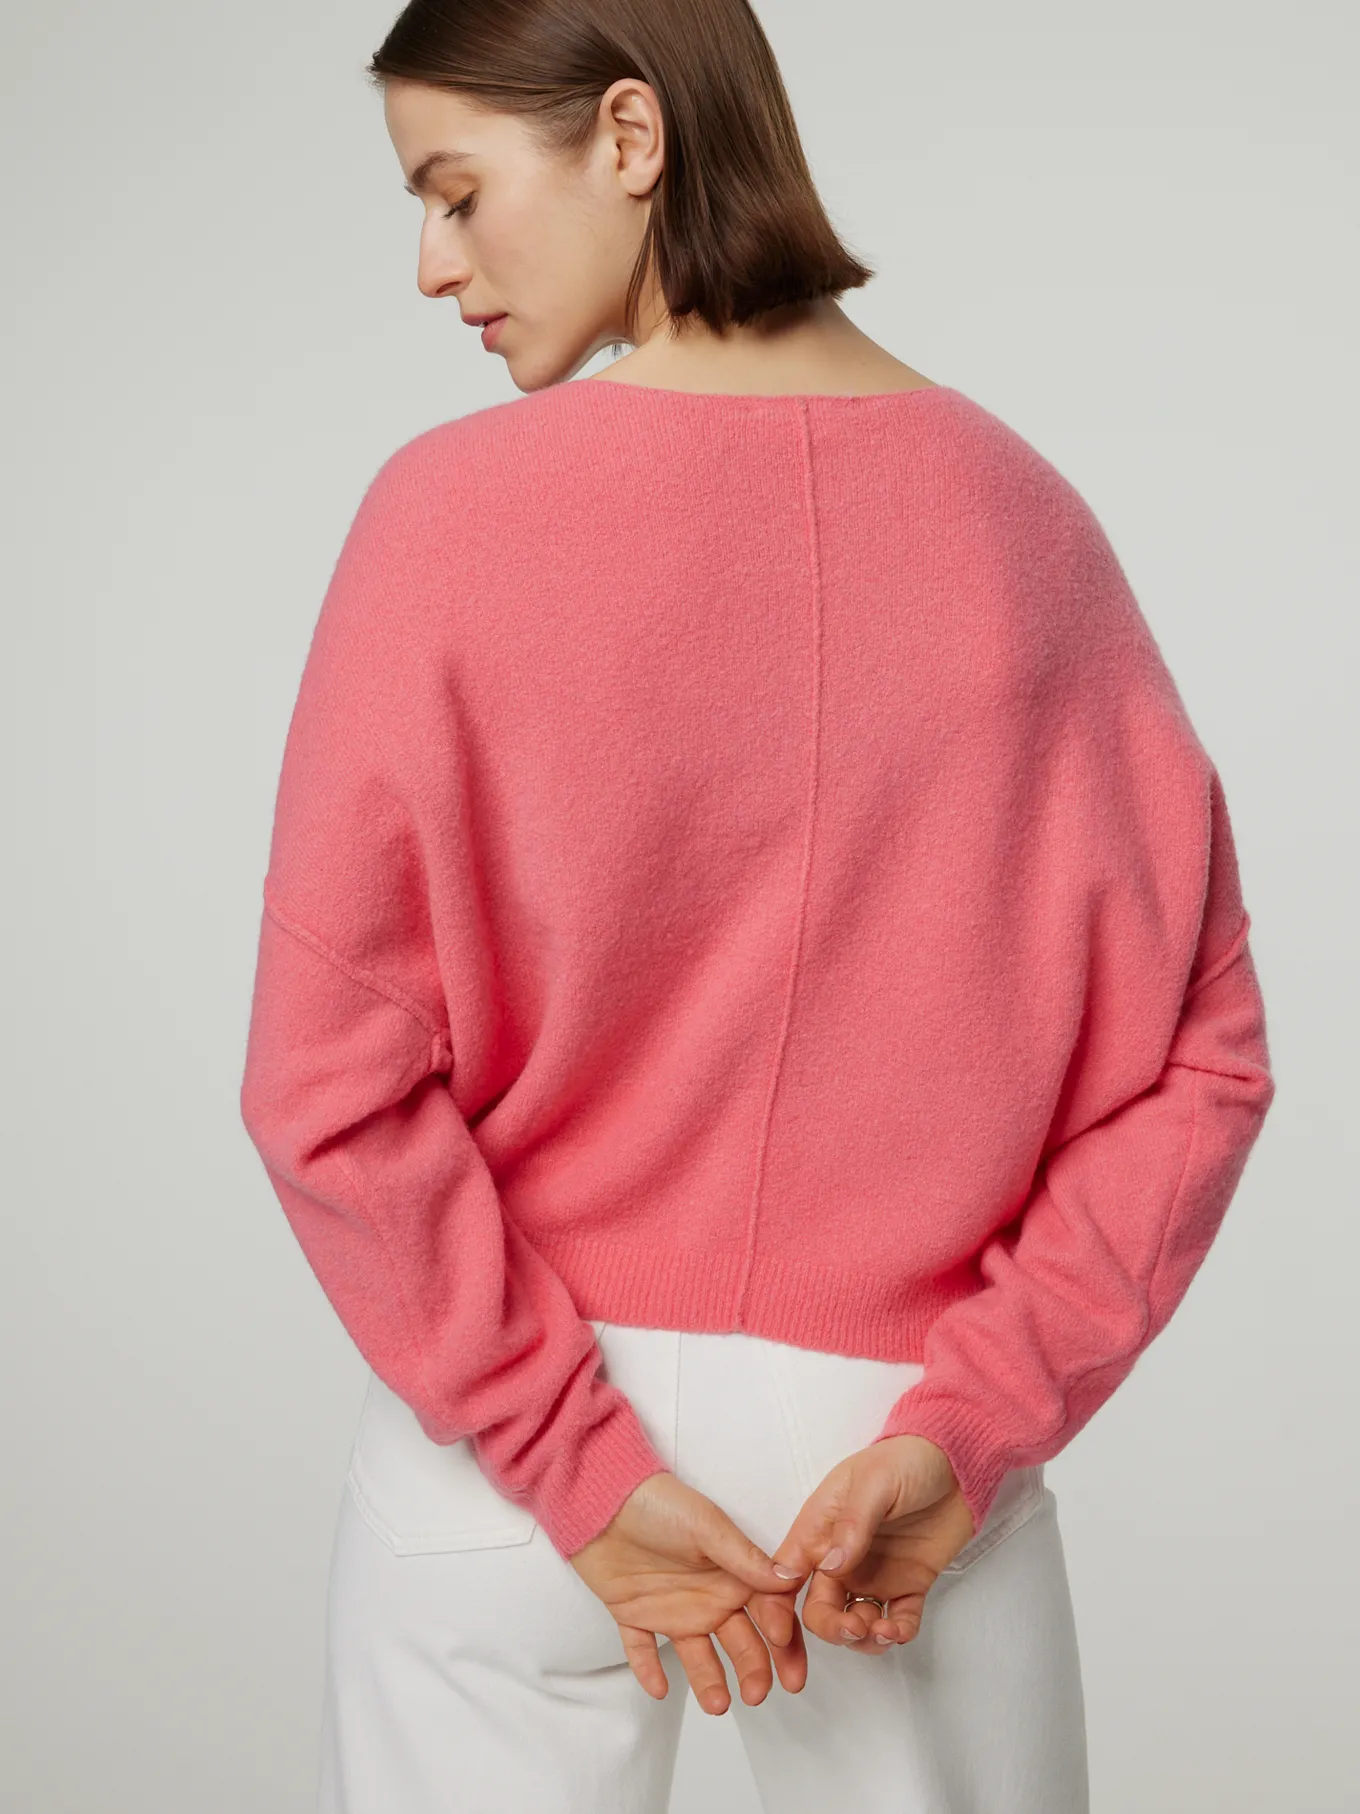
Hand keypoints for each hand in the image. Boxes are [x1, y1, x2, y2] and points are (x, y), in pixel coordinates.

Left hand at [569, 1469, 810, 1712]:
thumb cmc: (660, 1504)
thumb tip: (789, 1580)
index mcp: (732, 1574)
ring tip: (718, 1704)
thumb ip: (744, 1558)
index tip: (786, 1658)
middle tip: (757, 1694)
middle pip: (740, 1642)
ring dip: (708, 1681)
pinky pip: (643, 1650)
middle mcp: (708, 1597)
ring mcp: (672, 1609)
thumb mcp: (707, 1527)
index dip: (781, 1637)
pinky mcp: (634, 1616)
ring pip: (697, 1656)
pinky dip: (649, 1670)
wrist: (601, 1499)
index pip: (768, 1613)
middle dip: (754, 1670)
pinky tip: (659, 1689)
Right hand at [769, 1435, 975, 1653]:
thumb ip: (853, 1524)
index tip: (780, 1634)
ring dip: (863, 1638)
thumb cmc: (907, 1458)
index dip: (776, 1607)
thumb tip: (830, 1566)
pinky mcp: (907, 1584)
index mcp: (821, 1528)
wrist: (959, 1463)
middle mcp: (842, 1557)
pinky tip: (899, 1629)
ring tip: (884, 1630)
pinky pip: (897, 1620)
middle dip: (831, 1629)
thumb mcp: (875, 1481)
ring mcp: (874, 1574)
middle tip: (854, 1629)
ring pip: (855, 1623)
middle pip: (820, 1608)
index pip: (787, 1573)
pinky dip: (896, 1634)